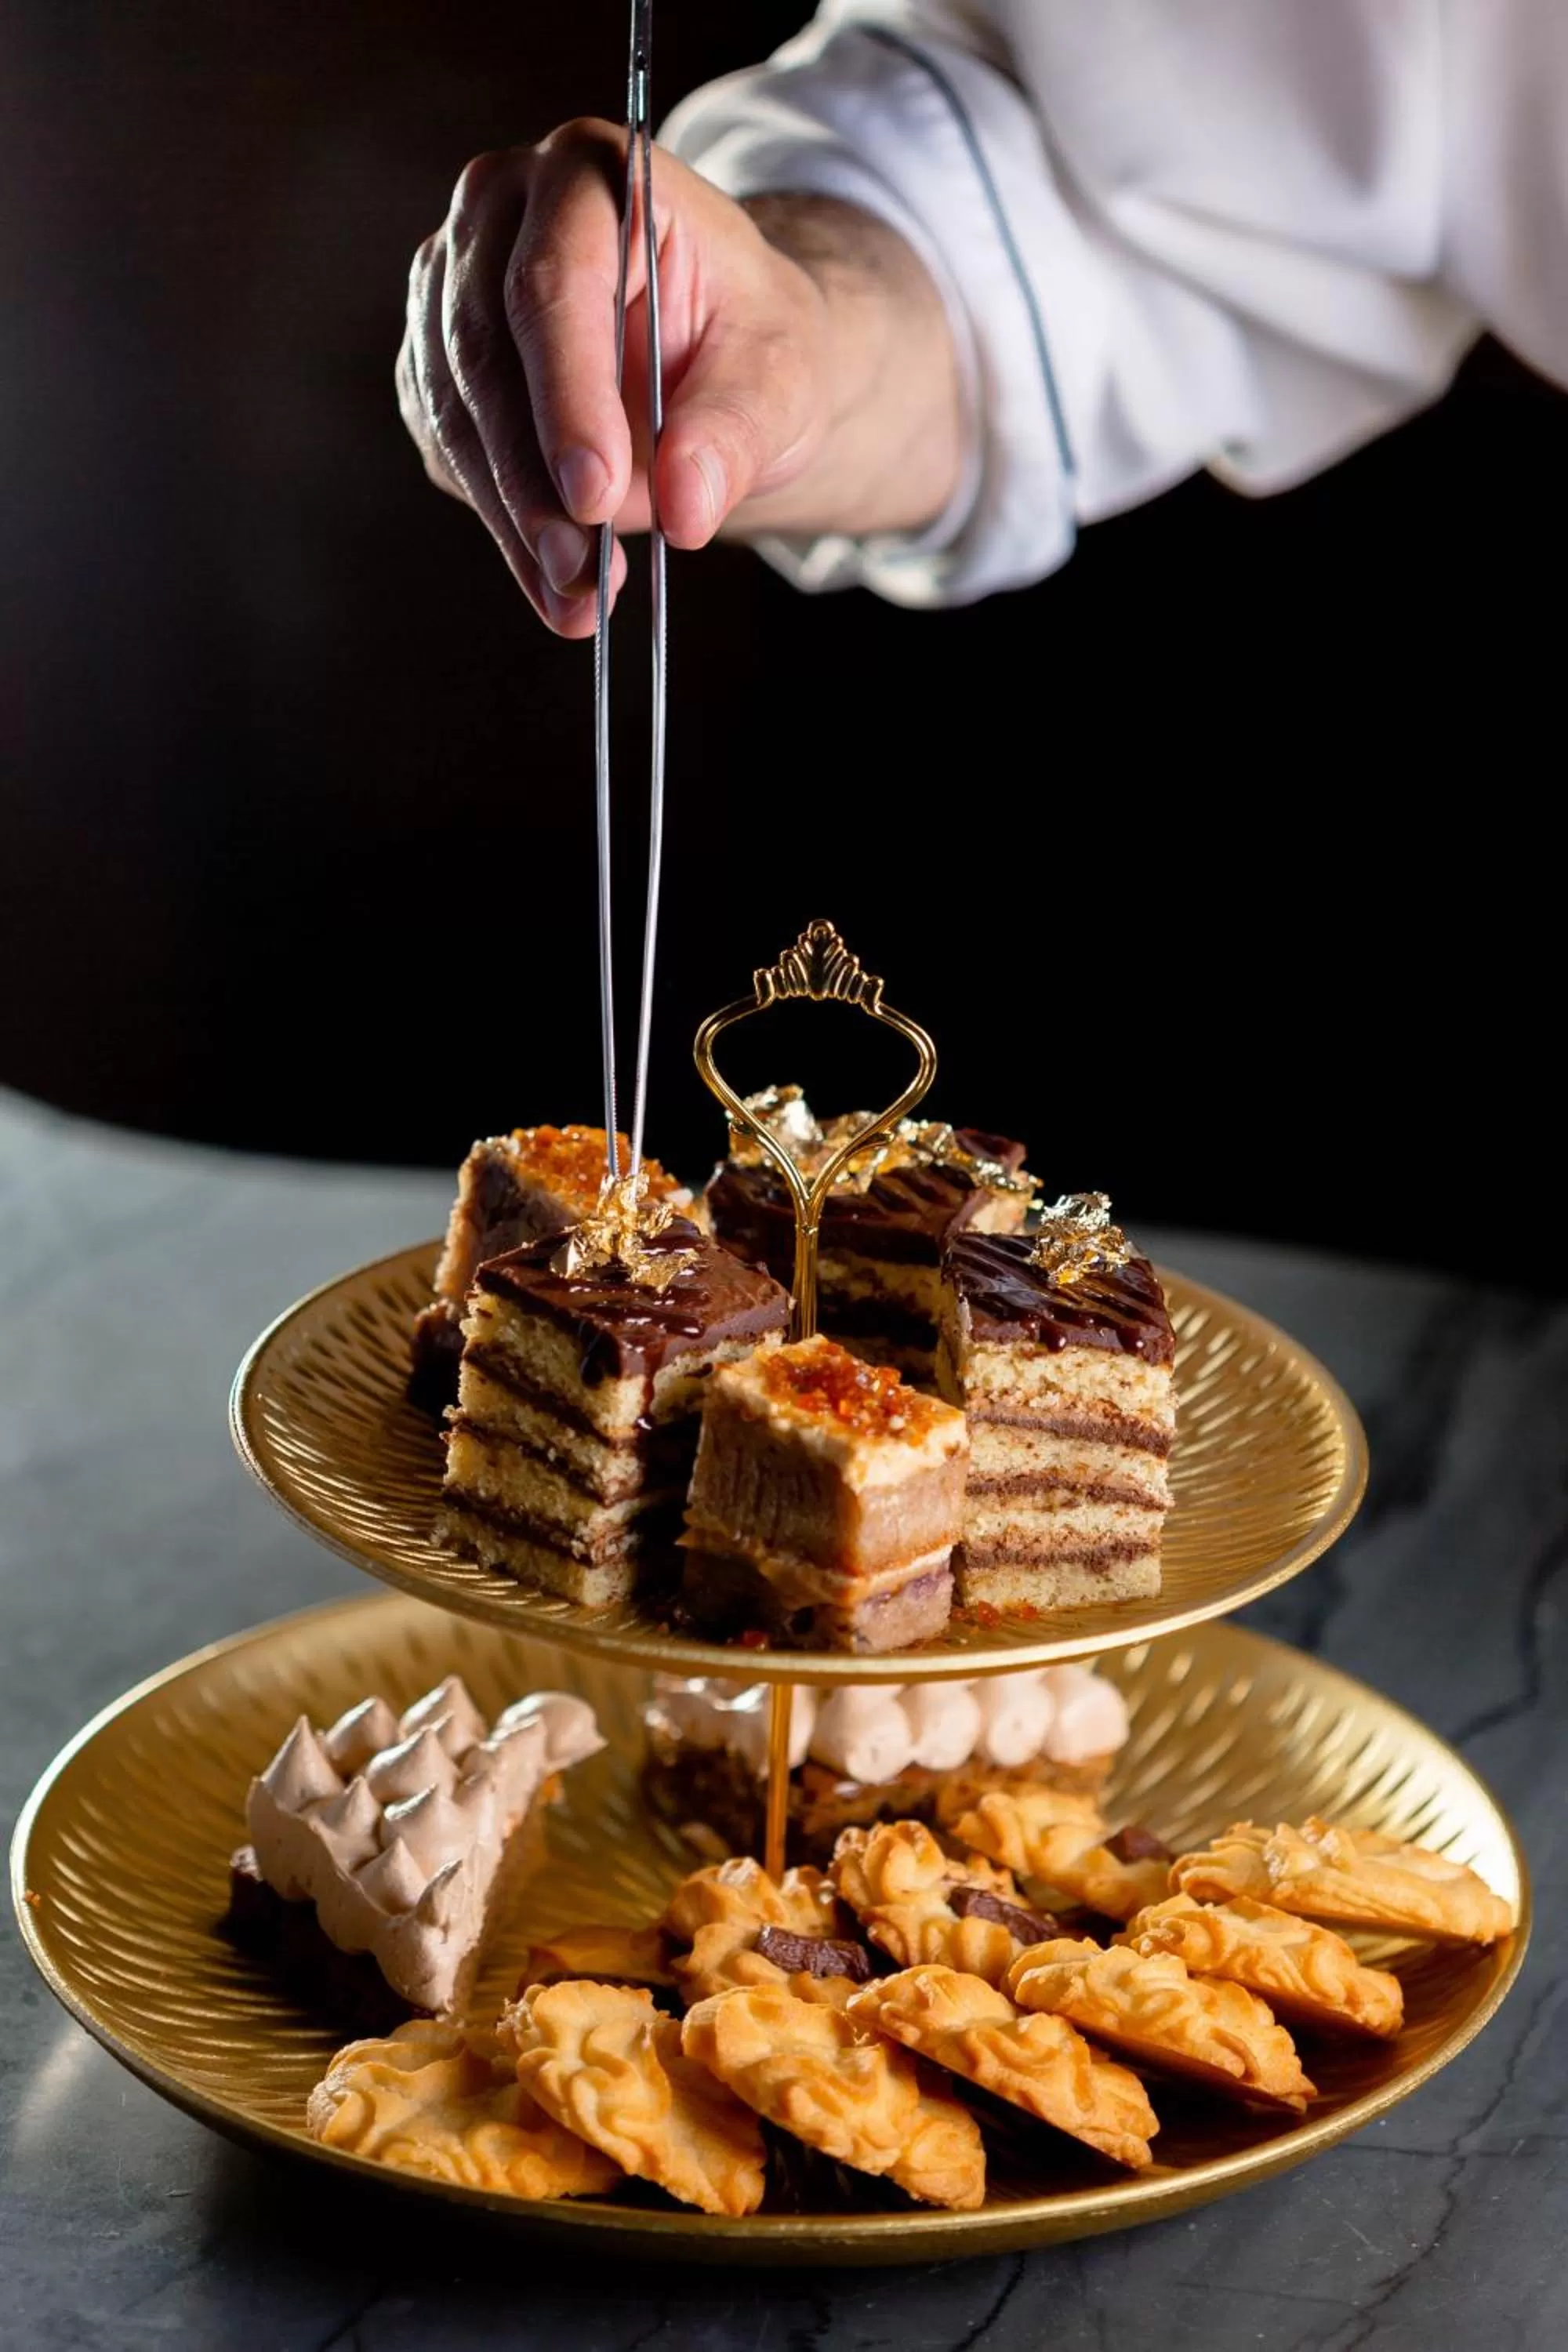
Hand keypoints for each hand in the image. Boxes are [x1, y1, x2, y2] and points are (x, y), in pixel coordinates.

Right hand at [397, 122, 962, 634]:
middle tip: (581, 574)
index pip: (553, 284)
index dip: (567, 396)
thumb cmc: (751, 345)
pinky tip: (552, 579)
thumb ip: (735, 432)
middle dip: (534, 480)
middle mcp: (498, 212)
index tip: (595, 495)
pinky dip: (502, 528)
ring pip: (454, 411)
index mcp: (590, 174)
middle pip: (485, 352)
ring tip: (579, 602)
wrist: (718, 358)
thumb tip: (686, 508)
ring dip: (514, 521)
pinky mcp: (436, 366)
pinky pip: (450, 453)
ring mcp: (450, 287)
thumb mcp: (780, 378)